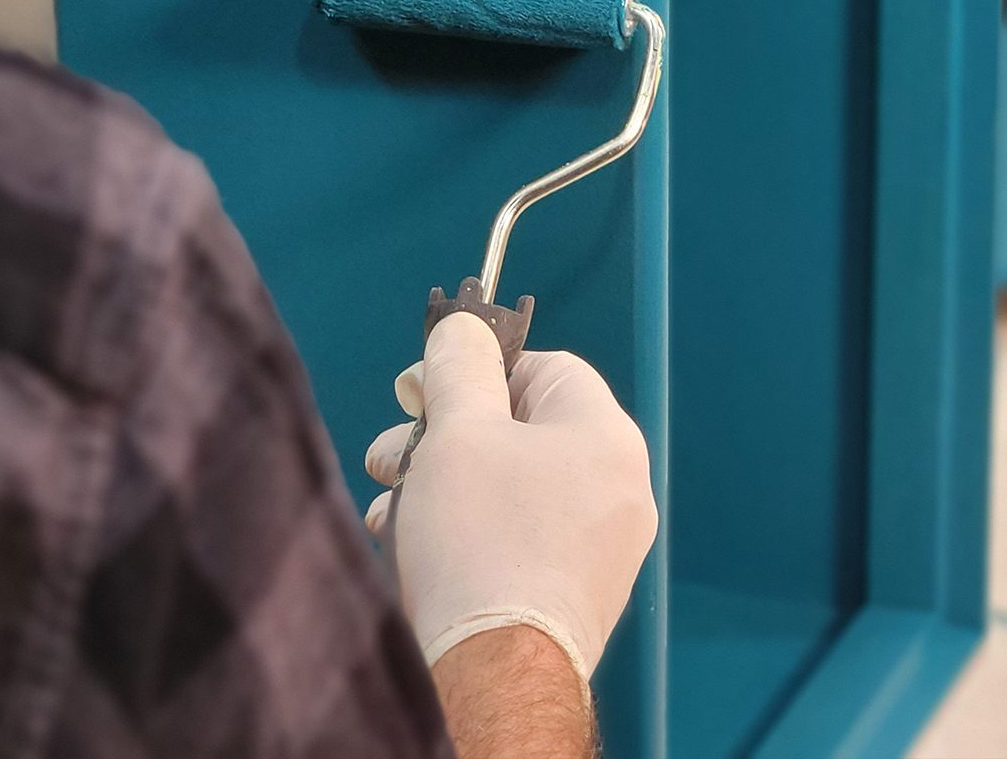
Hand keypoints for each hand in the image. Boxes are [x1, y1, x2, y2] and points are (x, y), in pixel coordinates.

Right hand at [365, 312, 657, 680]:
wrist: (492, 677)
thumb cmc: (480, 540)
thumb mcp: (459, 431)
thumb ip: (460, 367)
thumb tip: (462, 329)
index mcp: (607, 437)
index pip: (545, 368)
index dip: (479, 369)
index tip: (422, 390)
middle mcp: (618, 490)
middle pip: (522, 432)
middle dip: (444, 438)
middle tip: (389, 454)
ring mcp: (600, 550)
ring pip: (511, 490)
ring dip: (443, 488)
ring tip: (388, 510)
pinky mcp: (571, 596)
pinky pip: (517, 540)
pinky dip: (466, 535)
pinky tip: (410, 549)